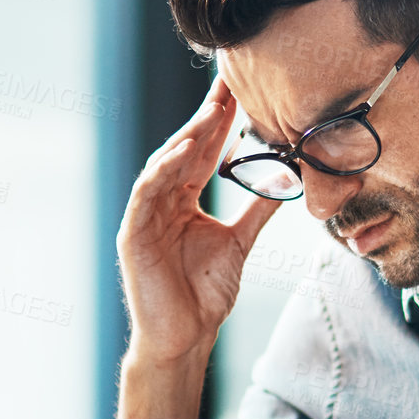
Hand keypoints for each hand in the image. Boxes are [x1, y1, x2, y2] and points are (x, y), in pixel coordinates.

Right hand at [116, 75, 279, 380]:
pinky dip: (163, 170)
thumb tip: (286, 183)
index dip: (222, 121)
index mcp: (184, 200)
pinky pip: (146, 193)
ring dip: (186, 137)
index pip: (204, 151)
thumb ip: (257, 211)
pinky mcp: (132, 233)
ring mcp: (145, 215)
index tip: (244, 89)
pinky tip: (182, 151)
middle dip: (207, 115)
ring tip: (211, 112)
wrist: (186, 336)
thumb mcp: (239, 242)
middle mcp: (163, 201)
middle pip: (185, 149)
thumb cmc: (204, 294)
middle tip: (228, 82)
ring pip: (164, 165)